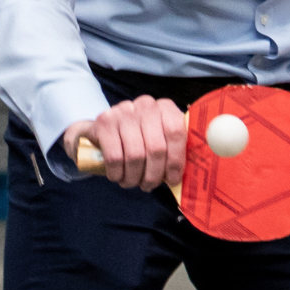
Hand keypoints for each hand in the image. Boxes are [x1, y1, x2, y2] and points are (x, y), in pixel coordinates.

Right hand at [61, 96, 187, 189]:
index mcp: (166, 108)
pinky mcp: (104, 121)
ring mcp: (124, 111)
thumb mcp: (160, 138)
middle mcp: (146, 105)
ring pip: (135, 155)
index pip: (176, 132)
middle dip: (153, 175)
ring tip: (133, 182)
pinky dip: (117, 173)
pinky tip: (118, 176)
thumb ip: (174, 151)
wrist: (106, 128)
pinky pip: (114, 157)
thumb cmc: (140, 138)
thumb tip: (184, 179)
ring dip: (134, 177)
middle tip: (149, 185)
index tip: (172, 179)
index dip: (175, 160)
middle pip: (156, 148)